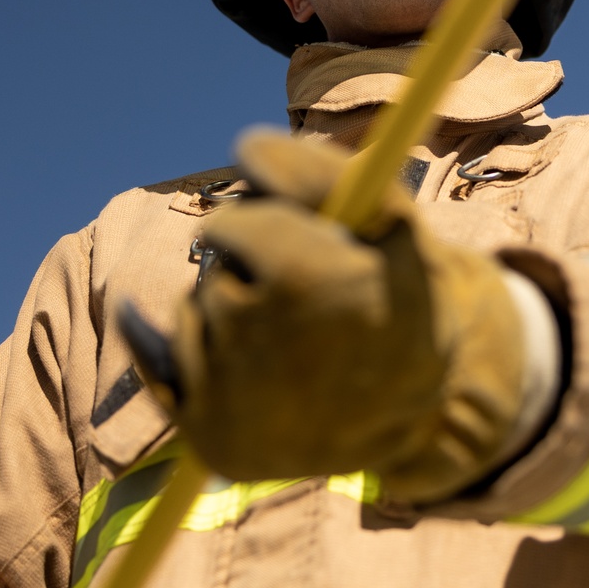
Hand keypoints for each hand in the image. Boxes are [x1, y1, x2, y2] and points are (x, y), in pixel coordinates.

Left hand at [124, 129, 527, 502]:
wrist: (424, 417)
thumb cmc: (402, 300)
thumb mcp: (391, 221)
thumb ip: (321, 169)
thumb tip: (243, 147)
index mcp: (306, 282)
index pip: (230, 226)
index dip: (262, 226)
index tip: (291, 237)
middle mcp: (261, 346)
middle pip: (214, 271)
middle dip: (250, 271)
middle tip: (304, 296)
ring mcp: (231, 401)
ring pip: (193, 313)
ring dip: (230, 312)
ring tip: (292, 341)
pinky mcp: (209, 440)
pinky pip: (164, 364)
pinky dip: (192, 349)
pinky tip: (237, 362)